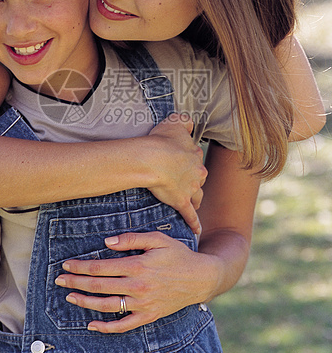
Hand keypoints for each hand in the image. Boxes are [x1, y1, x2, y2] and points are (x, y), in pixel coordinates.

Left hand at [55, 231, 216, 332]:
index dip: (81, 266)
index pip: (101, 267)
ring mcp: (142, 304)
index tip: (67, 265)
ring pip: (107, 306)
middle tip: (59, 280)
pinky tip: (91, 324)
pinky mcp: (148, 316)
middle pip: (99, 286)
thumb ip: (132, 238)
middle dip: (76, 282)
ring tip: (70, 297)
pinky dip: (106, 327)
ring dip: (85, 302)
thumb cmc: (178, 254)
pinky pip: (123, 325)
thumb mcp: (157, 239)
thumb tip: (107, 242)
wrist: (200, 278)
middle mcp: (137, 286)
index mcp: (137, 265)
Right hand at [145, 113, 206, 233]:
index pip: (195, 158)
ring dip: (196, 199)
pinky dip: (195, 224)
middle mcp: (197, 172)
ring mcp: (190, 188)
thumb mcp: (175, 122)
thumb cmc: (161, 140)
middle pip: (199, 178)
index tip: (180, 161)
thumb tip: (190, 123)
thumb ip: (184, 121)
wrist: (153, 159)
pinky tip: (197, 231)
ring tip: (193, 203)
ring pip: (198, 196)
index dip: (187, 160)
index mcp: (195, 155)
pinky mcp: (182, 202)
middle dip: (194, 180)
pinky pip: (191, 216)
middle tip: (186, 182)